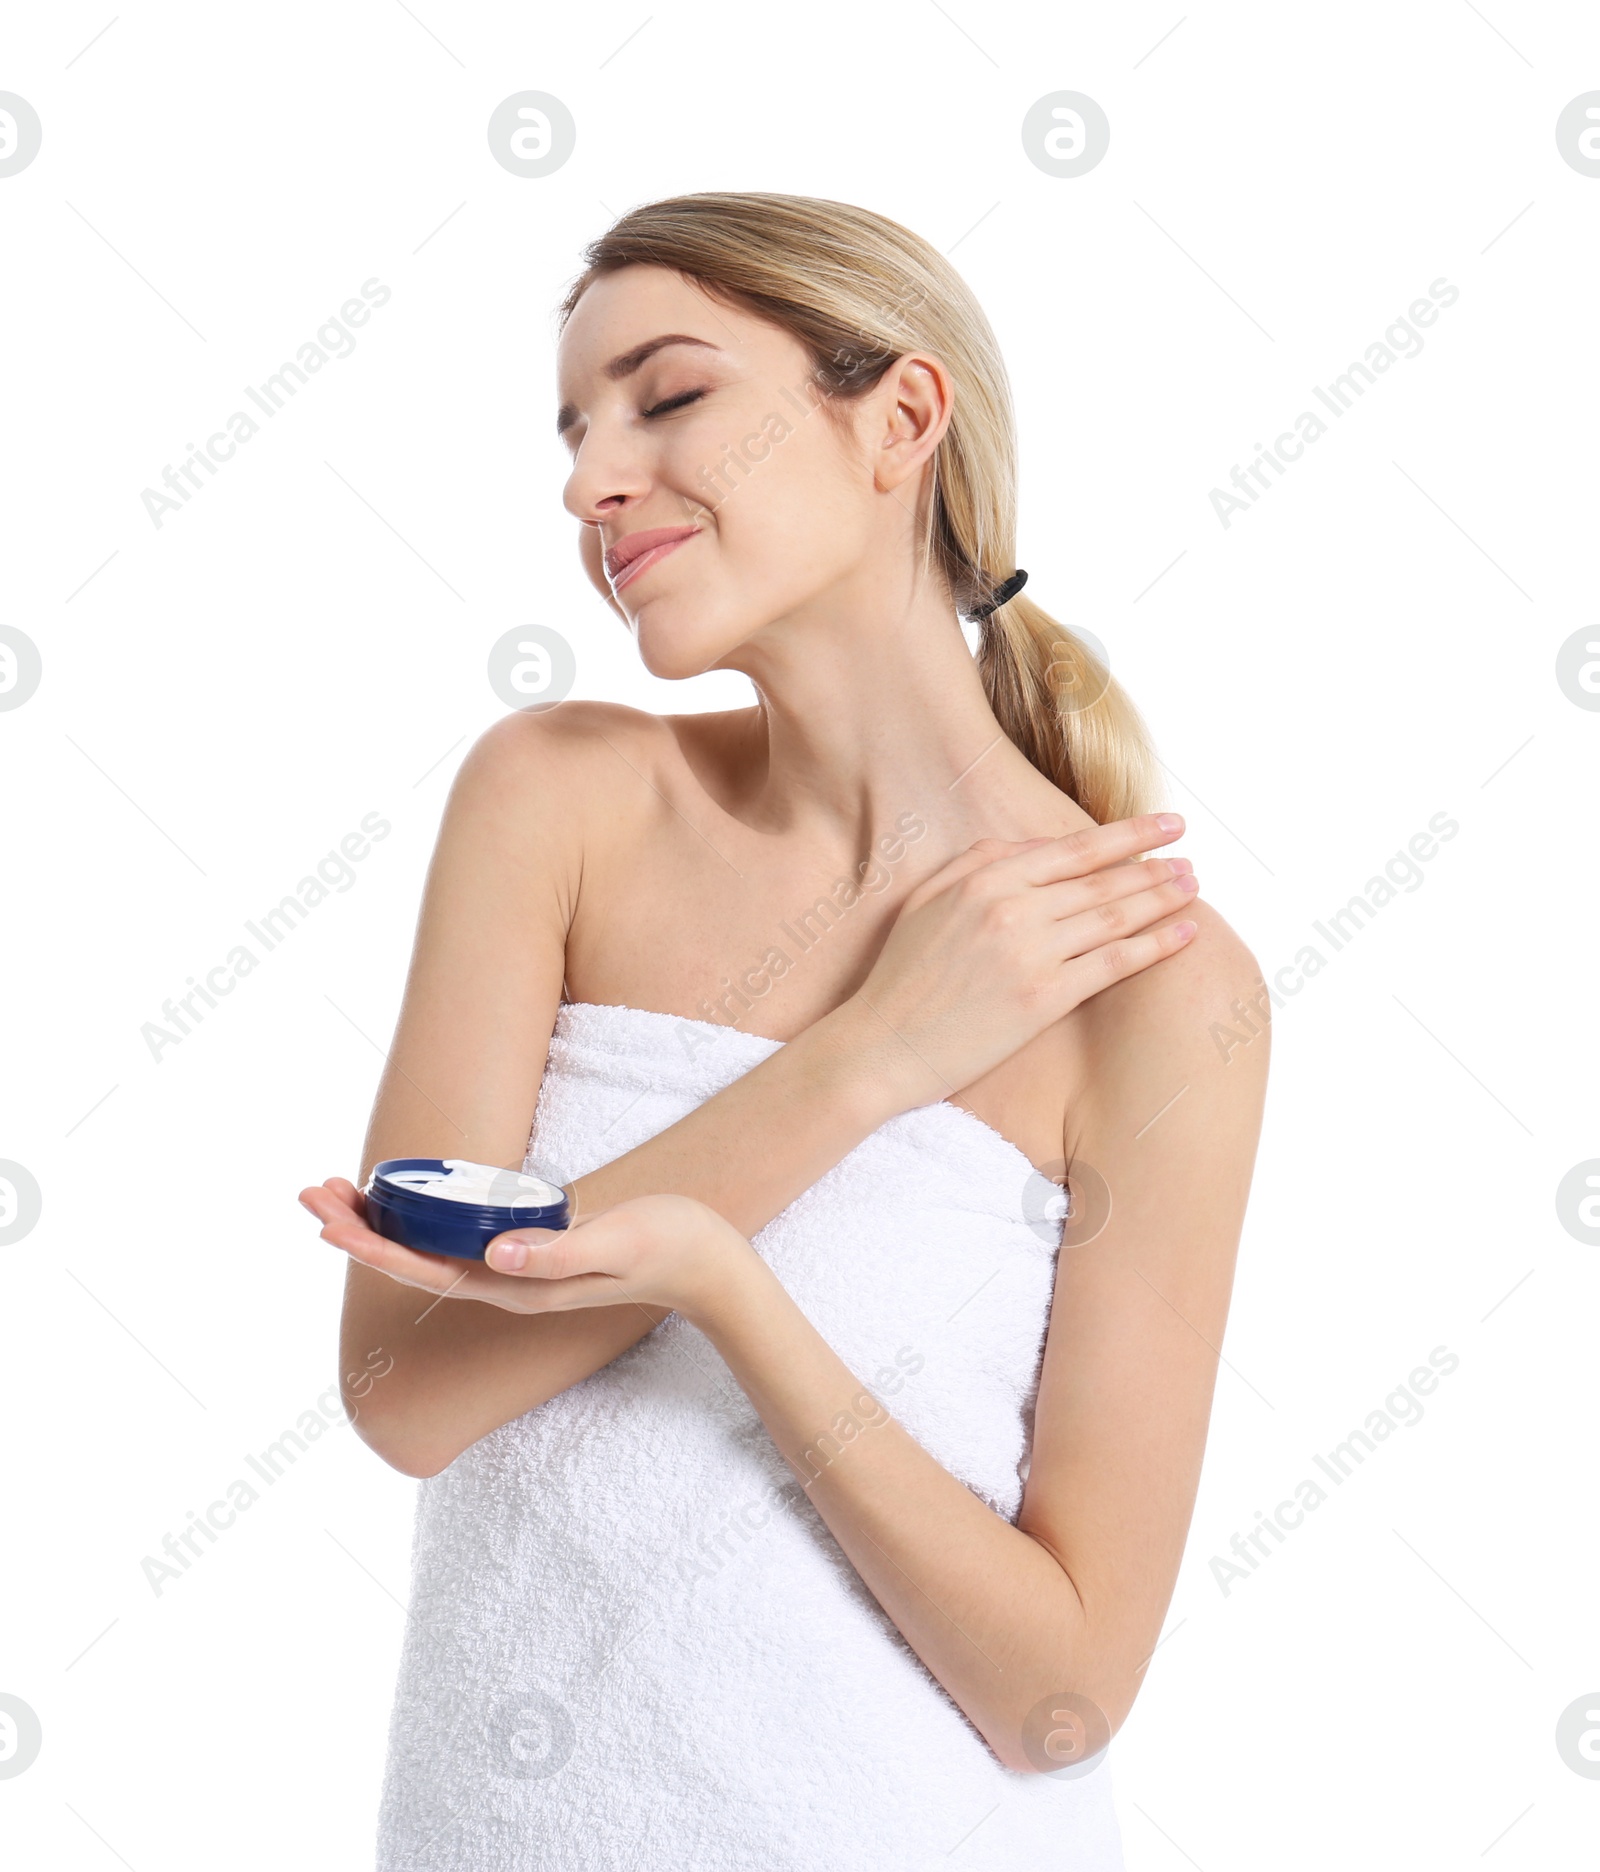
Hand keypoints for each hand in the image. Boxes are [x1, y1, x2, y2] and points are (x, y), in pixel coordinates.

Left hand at [300, 1179, 748, 1322]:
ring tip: (336, 1194)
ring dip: (381, 1223)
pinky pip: (455, 1239)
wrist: (707, 1266)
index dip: (372, 1245)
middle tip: (309, 1192)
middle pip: (413, 1261)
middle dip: (358, 1229)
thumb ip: (558, 1253)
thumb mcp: (617, 1243)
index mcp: (517, 1285)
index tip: (329, 1219)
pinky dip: (419, 1218)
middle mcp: (507, 1282)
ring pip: (429, 1250)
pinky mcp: (529, 1251)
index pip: (425, 1269)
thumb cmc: (668, 1247)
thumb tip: (493, 1255)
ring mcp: (516, 1269)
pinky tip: (406, 1201)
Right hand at [844, 811, 1198, 1103]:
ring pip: (1114, 916)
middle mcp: (1011, 908)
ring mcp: (1029, 953)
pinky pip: (1112, 963)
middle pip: (1102, 880)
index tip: (1163, 825)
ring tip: (1192, 887)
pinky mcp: (1042, 998)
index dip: (1127, 835)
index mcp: (984, 880)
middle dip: (1154, 865)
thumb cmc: (900, 977)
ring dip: (1162, 898)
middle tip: (1189, 856)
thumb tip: (1031, 844)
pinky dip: (1155, 946)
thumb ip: (976, 863)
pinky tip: (1184, 933)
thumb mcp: (925, 900)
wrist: (880, 1046)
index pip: (1073, 849)